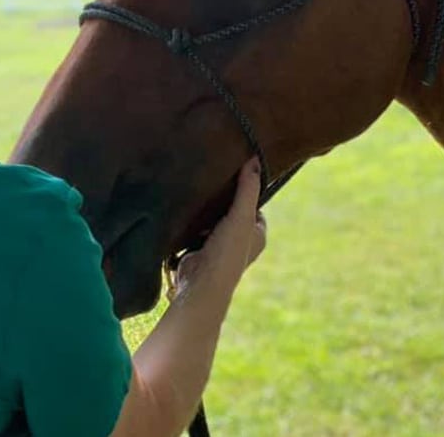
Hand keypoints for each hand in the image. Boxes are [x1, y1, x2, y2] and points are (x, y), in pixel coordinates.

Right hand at [174, 158, 266, 299]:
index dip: (245, 193)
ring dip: (205, 213)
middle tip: (211, 183)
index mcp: (257, 236)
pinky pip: (197, 230)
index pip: (254, 207)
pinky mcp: (199, 251)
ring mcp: (219, 248)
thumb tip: (254, 159)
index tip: (231, 179)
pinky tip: (186, 214)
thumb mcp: (241, 215)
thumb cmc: (227, 251)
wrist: (201, 283)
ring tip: (197, 195)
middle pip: (232, 212)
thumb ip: (247, 188)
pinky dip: (192, 223)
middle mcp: (241, 243)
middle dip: (221, 201)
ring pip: (213, 221)